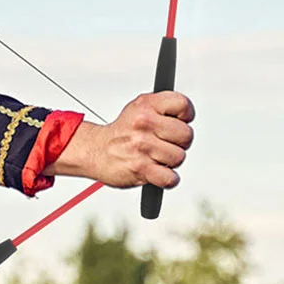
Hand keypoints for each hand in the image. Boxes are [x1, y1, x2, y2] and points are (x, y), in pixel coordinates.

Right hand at [48, 91, 194, 189]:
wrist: (96, 151)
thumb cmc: (123, 132)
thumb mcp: (140, 107)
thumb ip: (164, 106)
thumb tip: (187, 113)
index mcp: (145, 105)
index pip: (182, 104)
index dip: (185, 115)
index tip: (178, 121)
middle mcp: (143, 123)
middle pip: (186, 134)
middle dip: (179, 142)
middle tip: (164, 142)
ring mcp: (142, 146)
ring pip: (179, 157)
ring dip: (170, 161)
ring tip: (155, 156)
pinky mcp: (141, 169)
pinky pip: (170, 178)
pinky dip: (166, 179)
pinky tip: (156, 171)